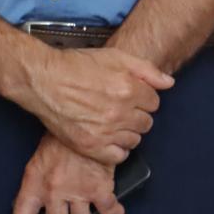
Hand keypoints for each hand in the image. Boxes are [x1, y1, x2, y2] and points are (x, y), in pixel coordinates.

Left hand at [10, 134, 122, 213]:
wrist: (83, 113)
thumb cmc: (63, 134)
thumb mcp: (42, 156)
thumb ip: (42, 180)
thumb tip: (47, 202)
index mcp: (33, 182)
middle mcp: (52, 191)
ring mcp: (76, 190)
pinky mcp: (99, 186)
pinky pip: (108, 211)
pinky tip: (115, 213)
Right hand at [21, 46, 171, 164]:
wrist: (44, 81)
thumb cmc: (77, 66)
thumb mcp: (115, 57)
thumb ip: (146, 70)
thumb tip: (169, 83)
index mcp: (128, 89)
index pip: (154, 102)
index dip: (144, 98)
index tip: (133, 96)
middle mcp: (119, 112)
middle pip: (146, 122)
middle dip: (138, 115)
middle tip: (122, 109)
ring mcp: (105, 131)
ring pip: (135, 140)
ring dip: (128, 132)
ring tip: (114, 123)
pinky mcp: (90, 146)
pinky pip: (118, 157)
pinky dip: (117, 150)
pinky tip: (110, 139)